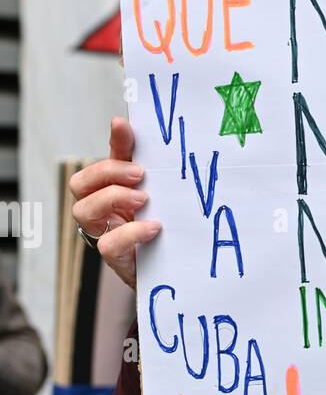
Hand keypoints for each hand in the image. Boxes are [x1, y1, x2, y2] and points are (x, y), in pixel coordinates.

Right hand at [69, 118, 160, 290]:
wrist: (177, 269)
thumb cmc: (163, 228)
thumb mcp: (158, 193)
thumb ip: (145, 164)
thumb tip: (133, 126)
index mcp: (110, 190)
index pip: (102, 161)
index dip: (111, 142)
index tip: (123, 126)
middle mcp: (101, 210)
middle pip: (79, 184)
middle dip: (107, 173)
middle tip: (139, 176)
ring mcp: (104, 234)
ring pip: (83, 211)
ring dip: (112, 199)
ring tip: (144, 200)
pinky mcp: (116, 259)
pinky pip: (107, 245)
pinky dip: (131, 233)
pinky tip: (153, 227)